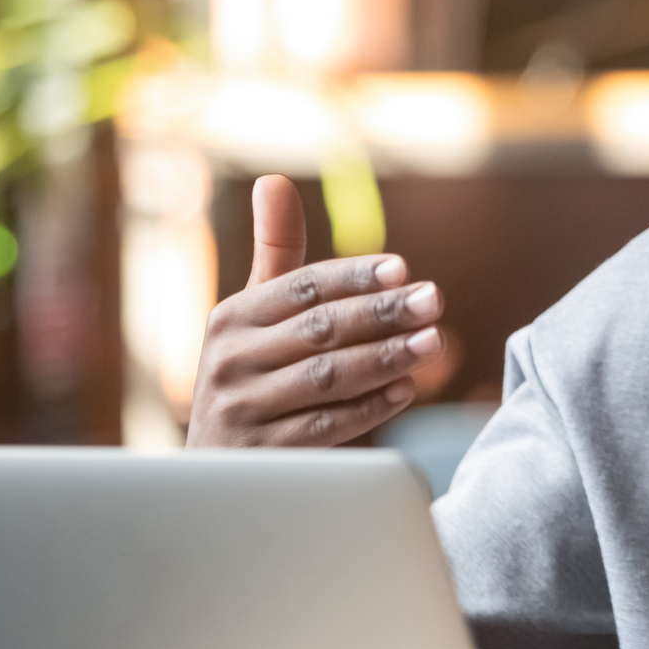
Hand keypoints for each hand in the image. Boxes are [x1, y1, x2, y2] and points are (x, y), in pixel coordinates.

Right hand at [186, 175, 447, 446]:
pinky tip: (405, 390)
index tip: (404, 269)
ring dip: (386, 357)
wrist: (213, 468)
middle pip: (320, 329)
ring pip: (326, 377)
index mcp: (233, 318)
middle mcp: (231, 359)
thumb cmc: (249, 376)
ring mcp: (243, 408)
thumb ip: (275, 254)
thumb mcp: (253, 316)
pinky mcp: (262, 453)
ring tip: (434, 341)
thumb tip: (275, 180)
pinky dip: (368, 407)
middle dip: (383, 313)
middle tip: (435, 299)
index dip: (354, 276)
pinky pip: (324, 426)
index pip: (302, 288)